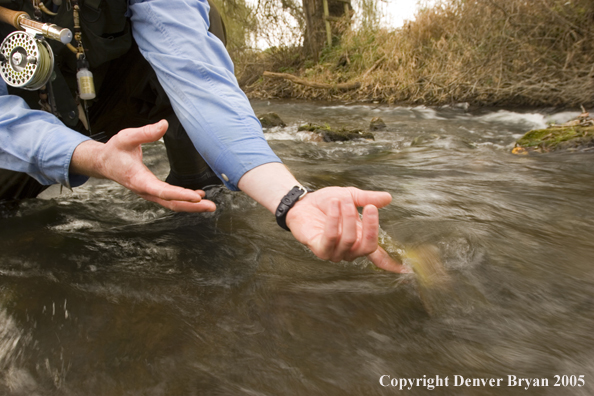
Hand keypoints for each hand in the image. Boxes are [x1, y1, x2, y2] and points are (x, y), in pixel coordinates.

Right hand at [70, 120, 215, 211]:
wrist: (103, 163)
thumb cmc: (114, 151)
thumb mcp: (126, 137)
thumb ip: (145, 132)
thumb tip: (164, 125)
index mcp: (138, 180)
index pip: (162, 191)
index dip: (179, 194)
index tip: (196, 196)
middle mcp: (145, 190)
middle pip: (171, 202)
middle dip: (192, 206)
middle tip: (211, 206)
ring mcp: (149, 193)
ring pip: (172, 203)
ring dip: (191, 206)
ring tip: (209, 205)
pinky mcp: (153, 191)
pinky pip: (170, 199)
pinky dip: (185, 200)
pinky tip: (198, 196)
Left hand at [285, 187, 405, 272]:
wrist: (302, 202)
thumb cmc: (327, 203)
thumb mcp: (351, 196)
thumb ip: (368, 199)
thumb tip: (388, 198)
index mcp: (360, 241)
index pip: (378, 256)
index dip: (391, 263)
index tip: (405, 269)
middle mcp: (348, 251)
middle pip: (367, 247)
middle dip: (370, 227)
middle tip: (368, 207)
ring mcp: (333, 252)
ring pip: (349, 241)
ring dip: (348, 218)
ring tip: (344, 200)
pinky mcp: (318, 249)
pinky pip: (330, 239)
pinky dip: (334, 221)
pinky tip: (335, 206)